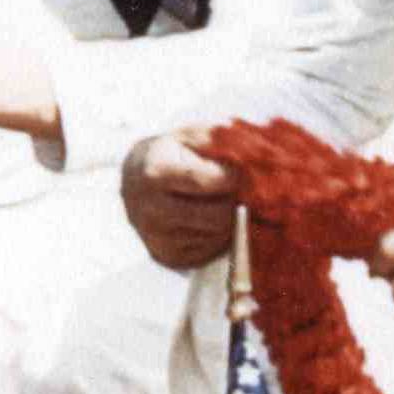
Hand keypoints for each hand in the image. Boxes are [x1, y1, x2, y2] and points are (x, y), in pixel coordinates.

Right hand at [121, 128, 241, 269]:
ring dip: (228, 218)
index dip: (232, 177)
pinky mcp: (166, 257)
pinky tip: (207, 219)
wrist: (136, 181)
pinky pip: (212, 251)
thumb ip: (221, 142)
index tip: (238, 171)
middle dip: (233, 200)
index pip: (208, 181)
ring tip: (216, 201)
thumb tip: (257, 157)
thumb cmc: (173, 154)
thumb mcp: (191, 136)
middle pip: (218, 215)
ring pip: (219, 235)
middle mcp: (151, 210)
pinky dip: (218, 236)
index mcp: (155, 173)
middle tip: (232, 189)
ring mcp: (157, 237)